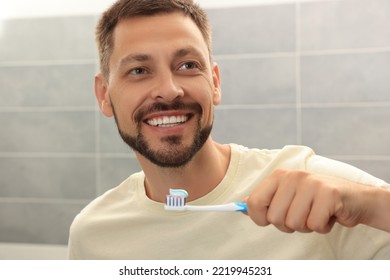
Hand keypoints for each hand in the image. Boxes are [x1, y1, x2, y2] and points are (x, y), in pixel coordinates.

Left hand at [244, 169, 385, 232]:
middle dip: (288, 225)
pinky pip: (315, 225)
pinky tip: (328, 215)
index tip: (268, 220)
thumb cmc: (315, 201)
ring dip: (306, 226)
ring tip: (315, 213)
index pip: (254, 202)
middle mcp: (292, 176)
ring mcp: (311, 183)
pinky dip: (322, 227)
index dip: (259, 218)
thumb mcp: (287, 197)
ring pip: (294, 223)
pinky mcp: (329, 194)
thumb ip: (265, 201)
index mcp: (278, 176)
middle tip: (301, 215)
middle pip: (274, 218)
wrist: (353, 198)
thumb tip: (240, 208)